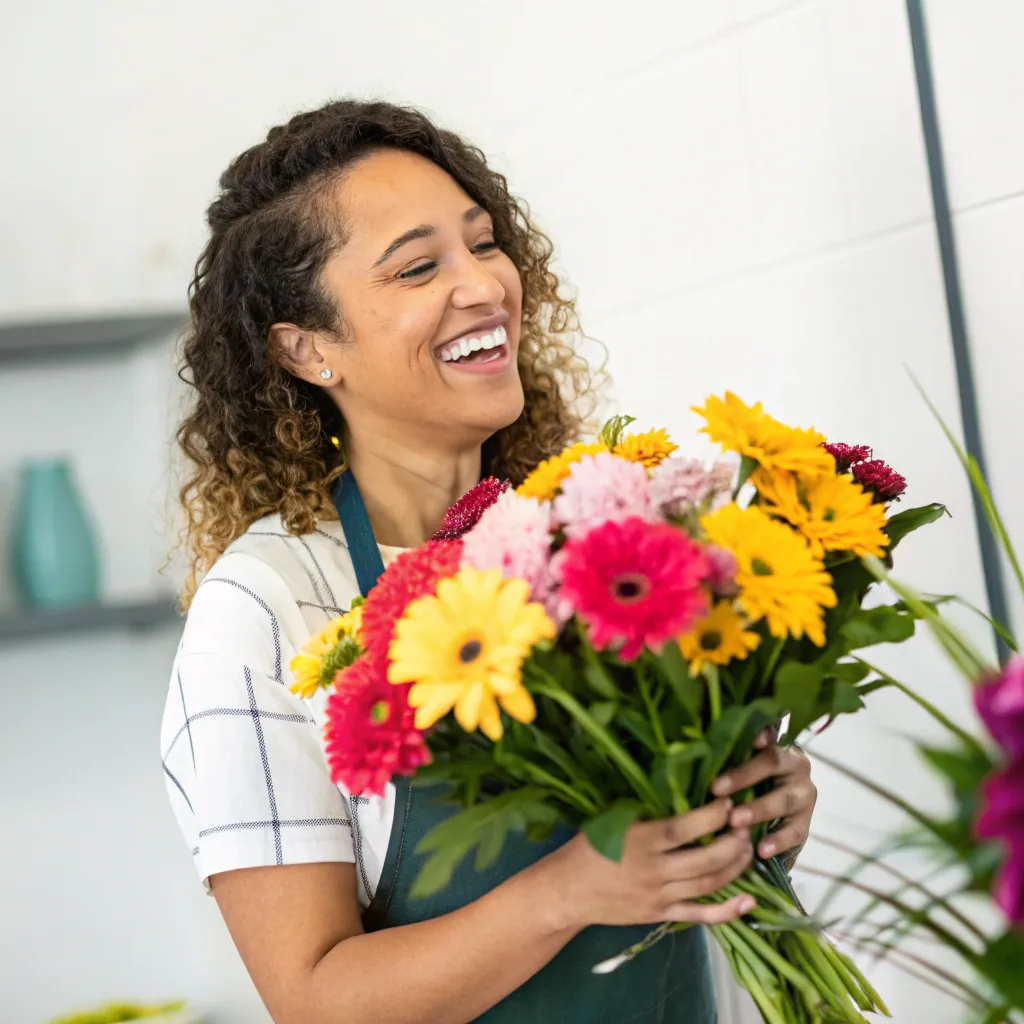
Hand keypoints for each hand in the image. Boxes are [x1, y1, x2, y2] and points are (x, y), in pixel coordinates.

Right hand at [550, 798, 755, 930]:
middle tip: (745, 826)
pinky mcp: (661, 915)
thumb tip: (679, 789)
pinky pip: (700, 915)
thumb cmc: (589, 847)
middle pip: (706, 858)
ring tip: (746, 850)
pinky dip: (728, 911)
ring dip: (735, 866)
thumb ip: (643, 811)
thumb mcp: (612, 820)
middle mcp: (654, 869)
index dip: (713, 816)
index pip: (685, 828)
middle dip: (733, 842)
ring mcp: (660, 895)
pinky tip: (749, 901)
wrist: (568, 891)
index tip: (728, 804)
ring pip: (709, 884)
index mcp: (641, 840)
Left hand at [711, 729, 815, 862]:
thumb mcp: (737, 768)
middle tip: (716, 789)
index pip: (768, 733)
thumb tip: (690, 750)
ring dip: (759, 810)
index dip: (759, 734)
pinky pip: (794, 832)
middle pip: (773, 762)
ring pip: (784, 799)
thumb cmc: (744, 786)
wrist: (770, 822)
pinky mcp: (804, 825)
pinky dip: (778, 841)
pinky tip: (761, 849)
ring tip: (735, 821)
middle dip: (744, 776)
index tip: (747, 739)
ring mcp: (803, 796)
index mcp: (777, 745)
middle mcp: (795, 766)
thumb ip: (725, 758)